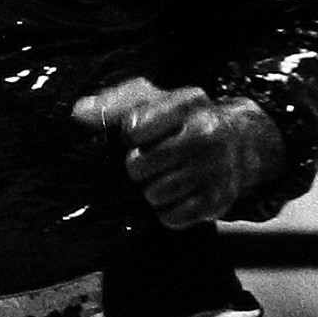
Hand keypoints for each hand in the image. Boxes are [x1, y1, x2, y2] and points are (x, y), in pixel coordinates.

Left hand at [72, 76, 282, 226]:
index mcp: (188, 102)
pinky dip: (167, 211)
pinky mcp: (219, 199)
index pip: (135, 128)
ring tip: (164, 176)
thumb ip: (115, 103)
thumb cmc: (182, 120)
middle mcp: (208, 132)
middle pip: (140, 165)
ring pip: (156, 194)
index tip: (137, 135)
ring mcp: (217, 167)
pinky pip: (173, 217)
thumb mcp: (152, 99)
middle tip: (149, 160)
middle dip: (137, 166)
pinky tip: (176, 195)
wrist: (237, 142)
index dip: (129, 135)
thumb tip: (80, 113)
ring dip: (152, 190)